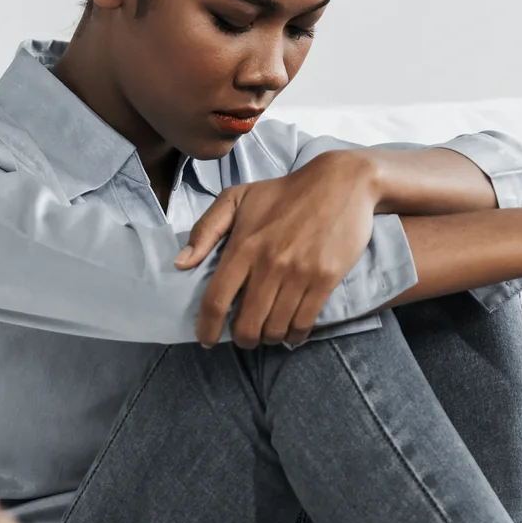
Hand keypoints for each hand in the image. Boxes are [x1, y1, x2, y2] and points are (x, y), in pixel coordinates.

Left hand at [175, 151, 380, 348]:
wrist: (340, 183)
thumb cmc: (284, 193)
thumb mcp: (237, 198)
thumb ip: (205, 230)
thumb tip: (180, 264)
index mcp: (243, 246)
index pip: (216, 299)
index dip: (207, 327)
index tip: (206, 339)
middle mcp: (269, 264)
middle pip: (247, 324)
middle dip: (242, 339)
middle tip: (243, 337)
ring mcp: (299, 274)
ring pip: (276, 328)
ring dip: (269, 338)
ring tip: (268, 332)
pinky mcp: (325, 279)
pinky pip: (304, 323)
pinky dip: (294, 335)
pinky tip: (290, 331)